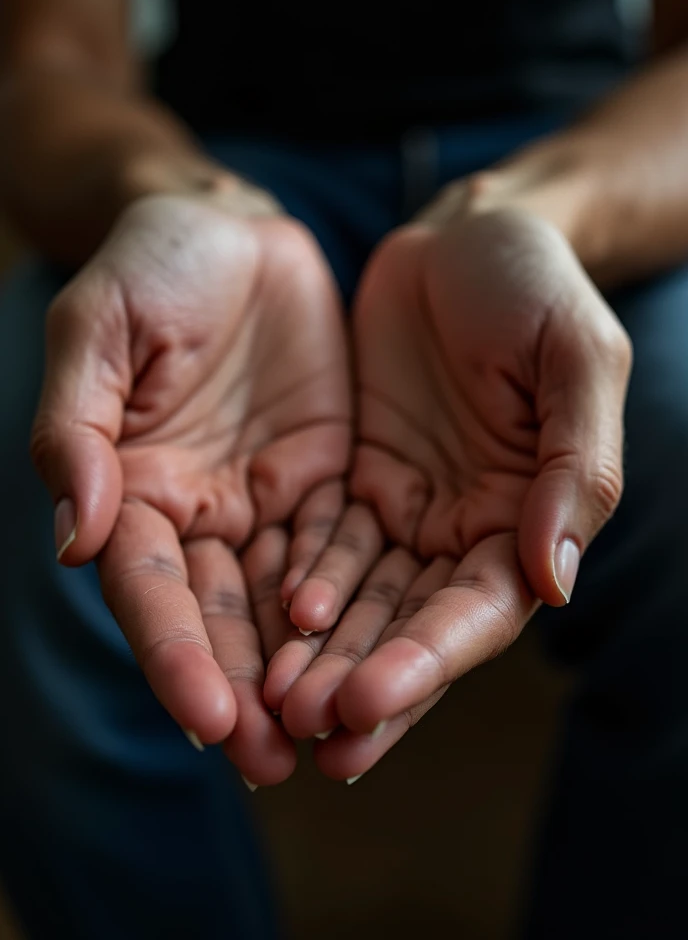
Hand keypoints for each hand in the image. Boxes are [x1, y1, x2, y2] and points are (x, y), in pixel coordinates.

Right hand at [31, 194, 349, 782]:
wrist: (232, 225)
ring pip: (287, 600)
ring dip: (306, 667)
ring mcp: (265, 499)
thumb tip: (76, 539)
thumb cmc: (152, 266)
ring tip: (336, 734)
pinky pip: (345, 548)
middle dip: (243, 688)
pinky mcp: (326, 478)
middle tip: (274, 761)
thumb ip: (77, 429)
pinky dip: (356, 604)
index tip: (207, 715)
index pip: (150, 587)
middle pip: (220, 616)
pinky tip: (377, 653)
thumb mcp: (98, 327)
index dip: (174, 651)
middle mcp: (199, 512)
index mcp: (134, 488)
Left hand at [271, 208, 630, 779]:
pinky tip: (263, 618)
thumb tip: (555, 581)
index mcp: (528, 513)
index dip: (422, 662)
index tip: (360, 706)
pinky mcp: (357, 479)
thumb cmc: (535, 283)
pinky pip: (321, 542)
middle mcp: (466, 527)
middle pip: (410, 625)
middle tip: (295, 732)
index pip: (477, 611)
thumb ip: (578, 465)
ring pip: (360, 600)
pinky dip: (295, 584)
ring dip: (317, 652)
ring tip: (267, 700)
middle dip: (357, 680)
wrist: (466, 229)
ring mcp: (408, 507)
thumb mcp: (574, 356)